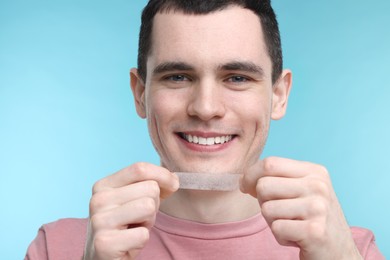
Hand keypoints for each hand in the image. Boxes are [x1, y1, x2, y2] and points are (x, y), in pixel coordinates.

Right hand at [83, 163, 178, 259]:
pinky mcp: (104, 243)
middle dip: (154, 205)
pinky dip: (141, 241)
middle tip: (139, 219)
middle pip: (150, 188)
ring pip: (148, 207)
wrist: (104, 259)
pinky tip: (129, 244)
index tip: (173, 185)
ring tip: (134, 229)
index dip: (163, 175)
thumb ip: (150, 184)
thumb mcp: (134, 200)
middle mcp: (98, 200)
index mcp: (103, 185)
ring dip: (148, 222)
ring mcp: (100, 221)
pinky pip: (143, 234)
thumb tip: (173, 179)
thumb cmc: (124, 228)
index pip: (140, 168)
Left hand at [240, 157, 361, 259]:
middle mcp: (319, 186)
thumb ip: (278, 179)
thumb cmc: (312, 220)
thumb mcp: (302, 191)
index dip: (250, 175)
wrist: (339, 253)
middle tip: (280, 214)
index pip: (270, 163)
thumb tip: (244, 179)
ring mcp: (318, 208)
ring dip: (273, 222)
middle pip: (264, 186)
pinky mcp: (315, 231)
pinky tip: (297, 238)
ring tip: (292, 226)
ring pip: (267, 208)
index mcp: (315, 171)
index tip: (246, 188)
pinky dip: (281, 237)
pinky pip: (276, 228)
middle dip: (263, 202)